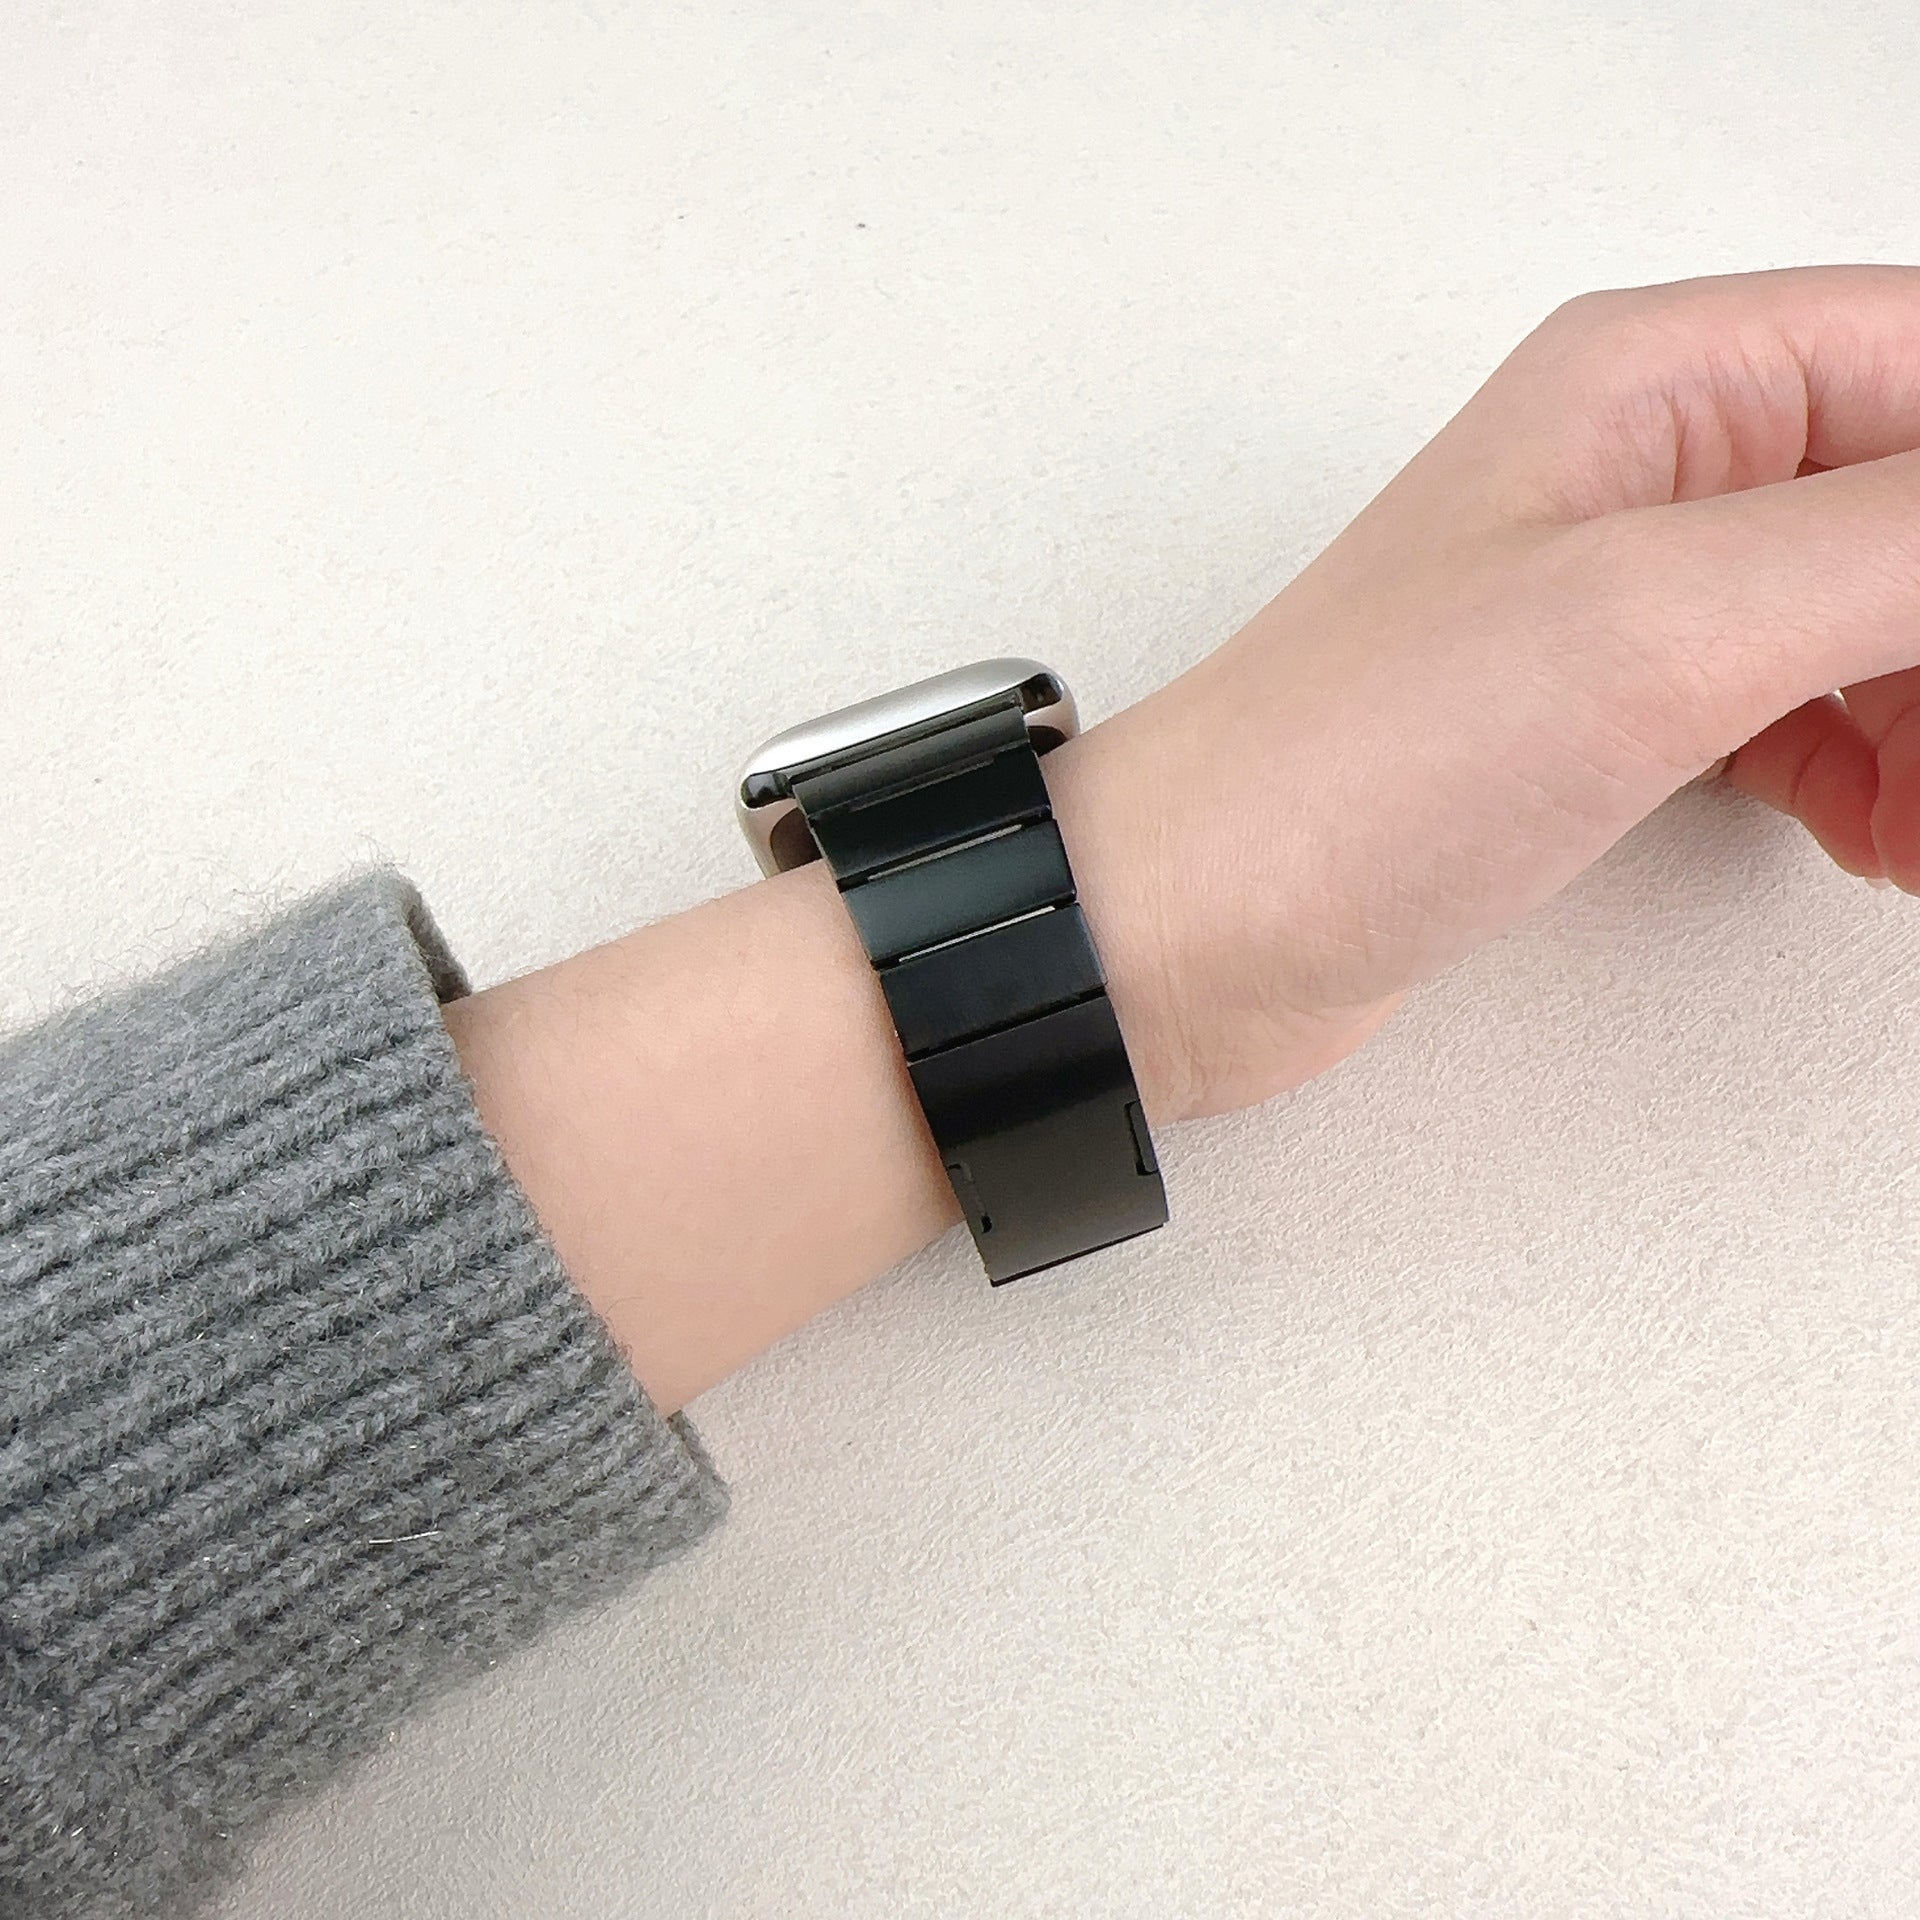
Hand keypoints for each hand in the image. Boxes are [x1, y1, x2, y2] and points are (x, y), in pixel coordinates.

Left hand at [1052, 264, 1919, 1120]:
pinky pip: (1800, 708)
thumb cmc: (1344, 767)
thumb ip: (1897, 544)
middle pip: (1910, 505)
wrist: (1192, 927)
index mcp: (1658, 379)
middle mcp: (1645, 469)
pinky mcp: (1601, 713)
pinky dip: (1864, 770)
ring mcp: (1622, 597)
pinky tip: (1869, 835)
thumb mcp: (1660, 621)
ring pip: (1871, 619)